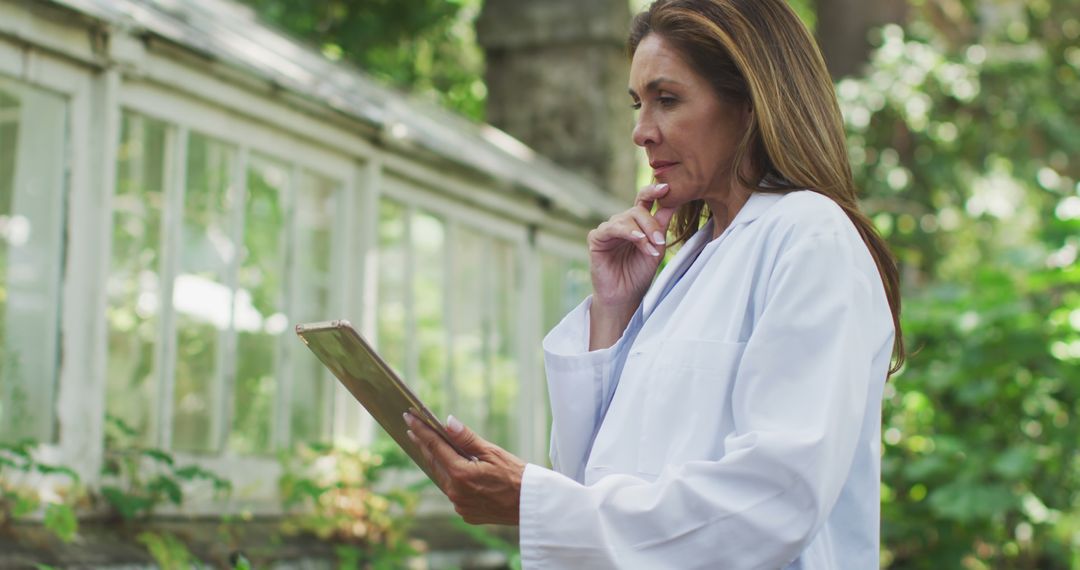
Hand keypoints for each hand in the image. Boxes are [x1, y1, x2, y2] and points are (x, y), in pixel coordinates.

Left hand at [405, 412, 524, 525]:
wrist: (532, 505)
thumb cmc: (516, 475)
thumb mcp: (492, 452)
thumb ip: (466, 438)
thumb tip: (447, 422)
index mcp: (461, 474)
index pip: (435, 446)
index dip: (420, 431)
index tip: (409, 418)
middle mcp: (456, 493)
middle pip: (435, 464)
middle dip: (424, 445)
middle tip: (414, 429)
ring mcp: (460, 506)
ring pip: (442, 479)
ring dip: (438, 463)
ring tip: (432, 446)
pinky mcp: (466, 514)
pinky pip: (453, 493)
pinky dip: (452, 479)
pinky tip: (455, 470)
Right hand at [587, 183, 676, 347]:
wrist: (624, 296)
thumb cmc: (639, 274)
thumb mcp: (656, 247)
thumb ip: (661, 225)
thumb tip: (674, 201)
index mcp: (637, 223)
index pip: (644, 200)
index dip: (654, 191)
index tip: (667, 187)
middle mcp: (622, 223)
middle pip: (637, 210)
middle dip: (651, 224)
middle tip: (661, 240)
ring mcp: (608, 229)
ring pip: (625, 218)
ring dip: (642, 231)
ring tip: (651, 247)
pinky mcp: (596, 238)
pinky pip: (610, 228)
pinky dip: (627, 233)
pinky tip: (637, 239)